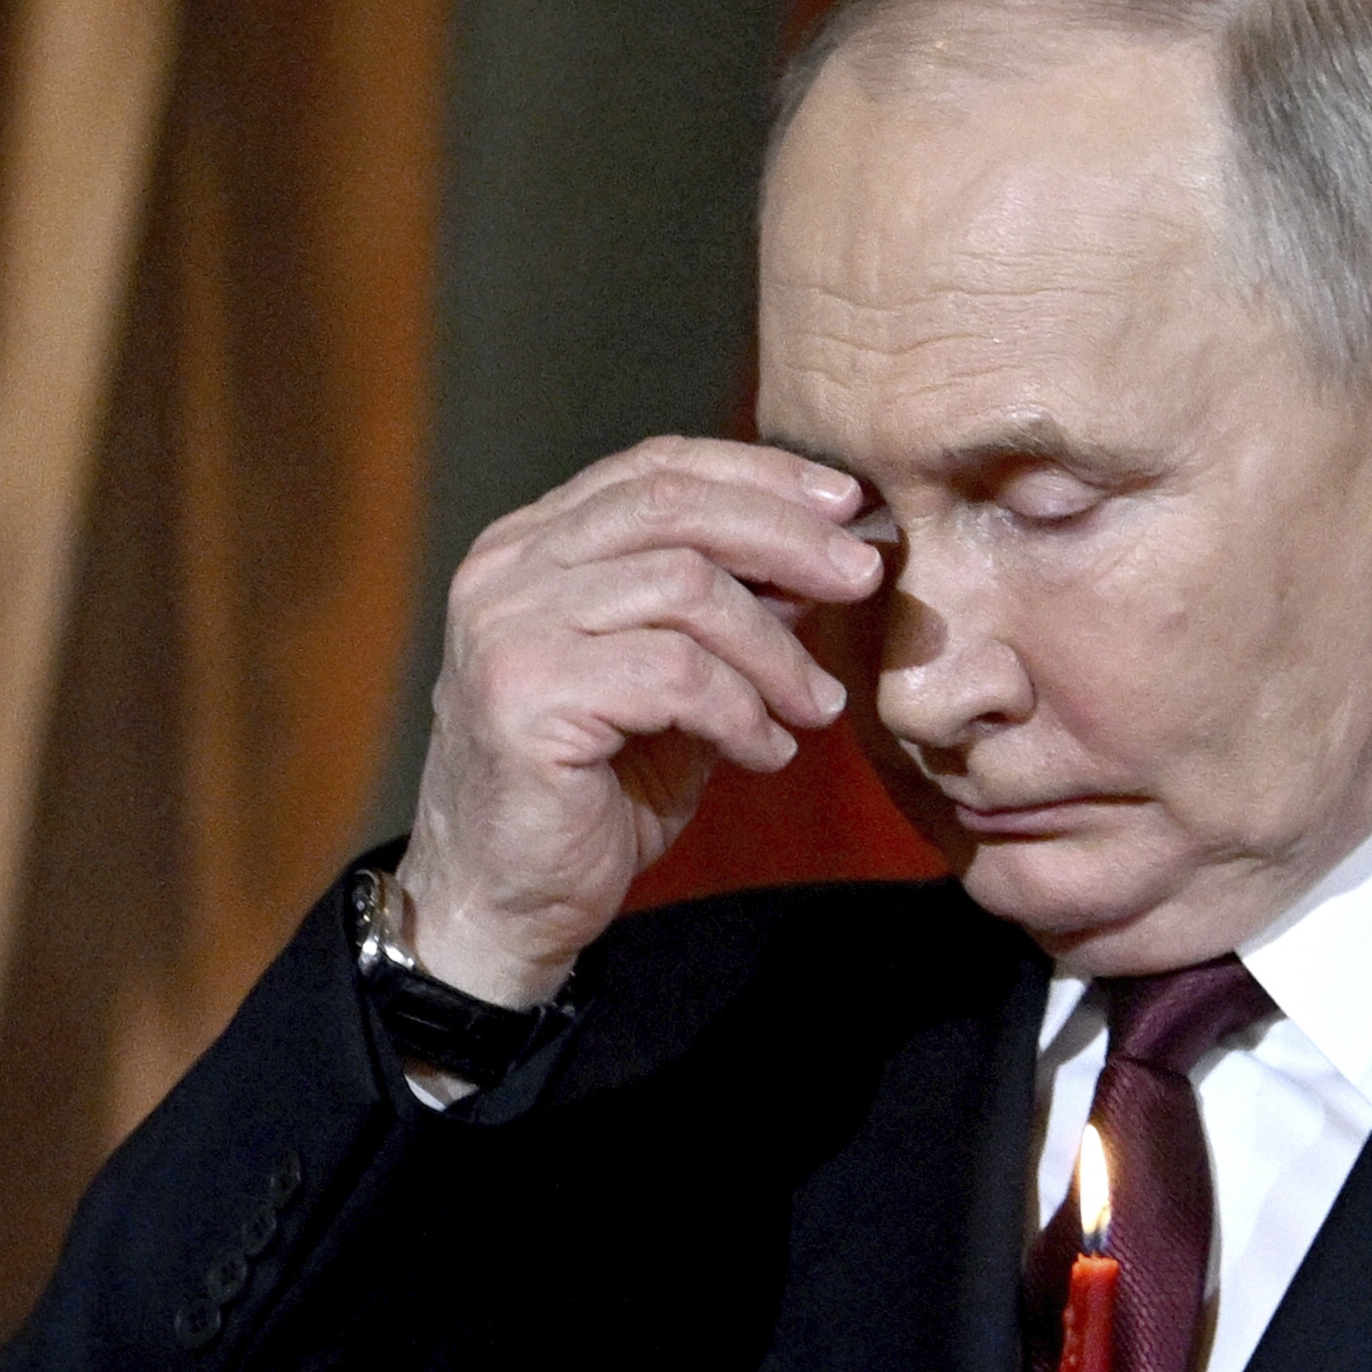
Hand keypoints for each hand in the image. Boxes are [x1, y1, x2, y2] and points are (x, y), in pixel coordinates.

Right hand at [393, 436, 881, 1007]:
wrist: (507, 902)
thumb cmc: (596, 790)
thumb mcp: (676, 681)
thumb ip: (729, 610)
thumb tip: (827, 551)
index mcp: (532, 546)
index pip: (654, 469)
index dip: (757, 475)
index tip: (846, 503)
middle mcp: (507, 571)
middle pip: (672, 510)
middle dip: (787, 537)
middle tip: (864, 578)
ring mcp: (507, 628)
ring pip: (686, 588)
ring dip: (775, 649)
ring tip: (815, 705)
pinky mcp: (526, 696)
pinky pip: (676, 676)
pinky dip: (742, 712)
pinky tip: (766, 753)